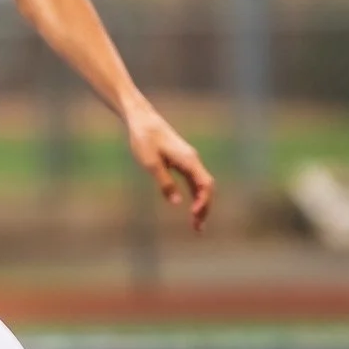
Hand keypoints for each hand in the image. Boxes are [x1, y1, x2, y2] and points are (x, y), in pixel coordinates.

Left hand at [122, 103, 214, 231]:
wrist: (142, 119)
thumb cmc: (144, 139)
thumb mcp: (150, 163)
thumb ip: (164, 182)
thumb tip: (176, 203)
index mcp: (189, 160)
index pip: (205, 185)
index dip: (203, 201)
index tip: (193, 215)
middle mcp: (193, 161)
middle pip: (206, 188)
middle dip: (204, 209)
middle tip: (197, 229)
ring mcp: (188, 161)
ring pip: (200, 186)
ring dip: (200, 204)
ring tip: (196, 224)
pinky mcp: (181, 160)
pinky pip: (192, 181)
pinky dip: (193, 195)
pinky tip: (189, 206)